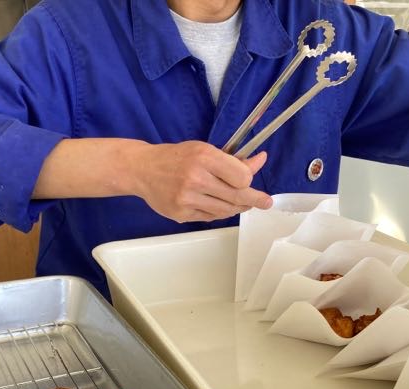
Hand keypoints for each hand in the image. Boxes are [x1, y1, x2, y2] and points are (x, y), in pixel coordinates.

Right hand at [134, 141, 272, 222]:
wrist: (143, 169)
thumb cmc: (176, 157)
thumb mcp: (204, 150)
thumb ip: (232, 159)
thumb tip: (259, 160)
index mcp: (204, 157)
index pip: (242, 177)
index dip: (249, 180)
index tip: (250, 180)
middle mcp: (195, 178)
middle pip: (237, 196)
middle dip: (255, 200)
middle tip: (265, 202)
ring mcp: (187, 199)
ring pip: (226, 210)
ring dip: (237, 207)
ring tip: (242, 203)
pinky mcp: (181, 214)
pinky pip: (211, 217)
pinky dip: (220, 212)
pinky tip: (220, 205)